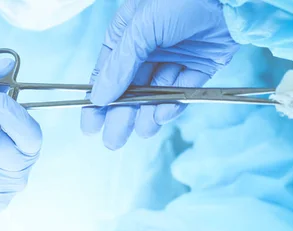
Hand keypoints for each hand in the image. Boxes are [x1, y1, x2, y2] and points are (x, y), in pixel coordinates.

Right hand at [82, 0, 240, 148]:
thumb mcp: (140, 28)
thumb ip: (120, 65)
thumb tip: (99, 98)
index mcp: (126, 35)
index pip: (107, 75)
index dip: (98, 102)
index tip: (91, 127)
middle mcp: (148, 49)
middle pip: (130, 90)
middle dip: (122, 116)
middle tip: (114, 141)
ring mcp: (175, 58)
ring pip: (156, 94)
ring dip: (148, 113)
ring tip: (144, 129)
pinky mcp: (201, 65)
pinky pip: (183, 90)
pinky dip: (174, 103)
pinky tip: (165, 113)